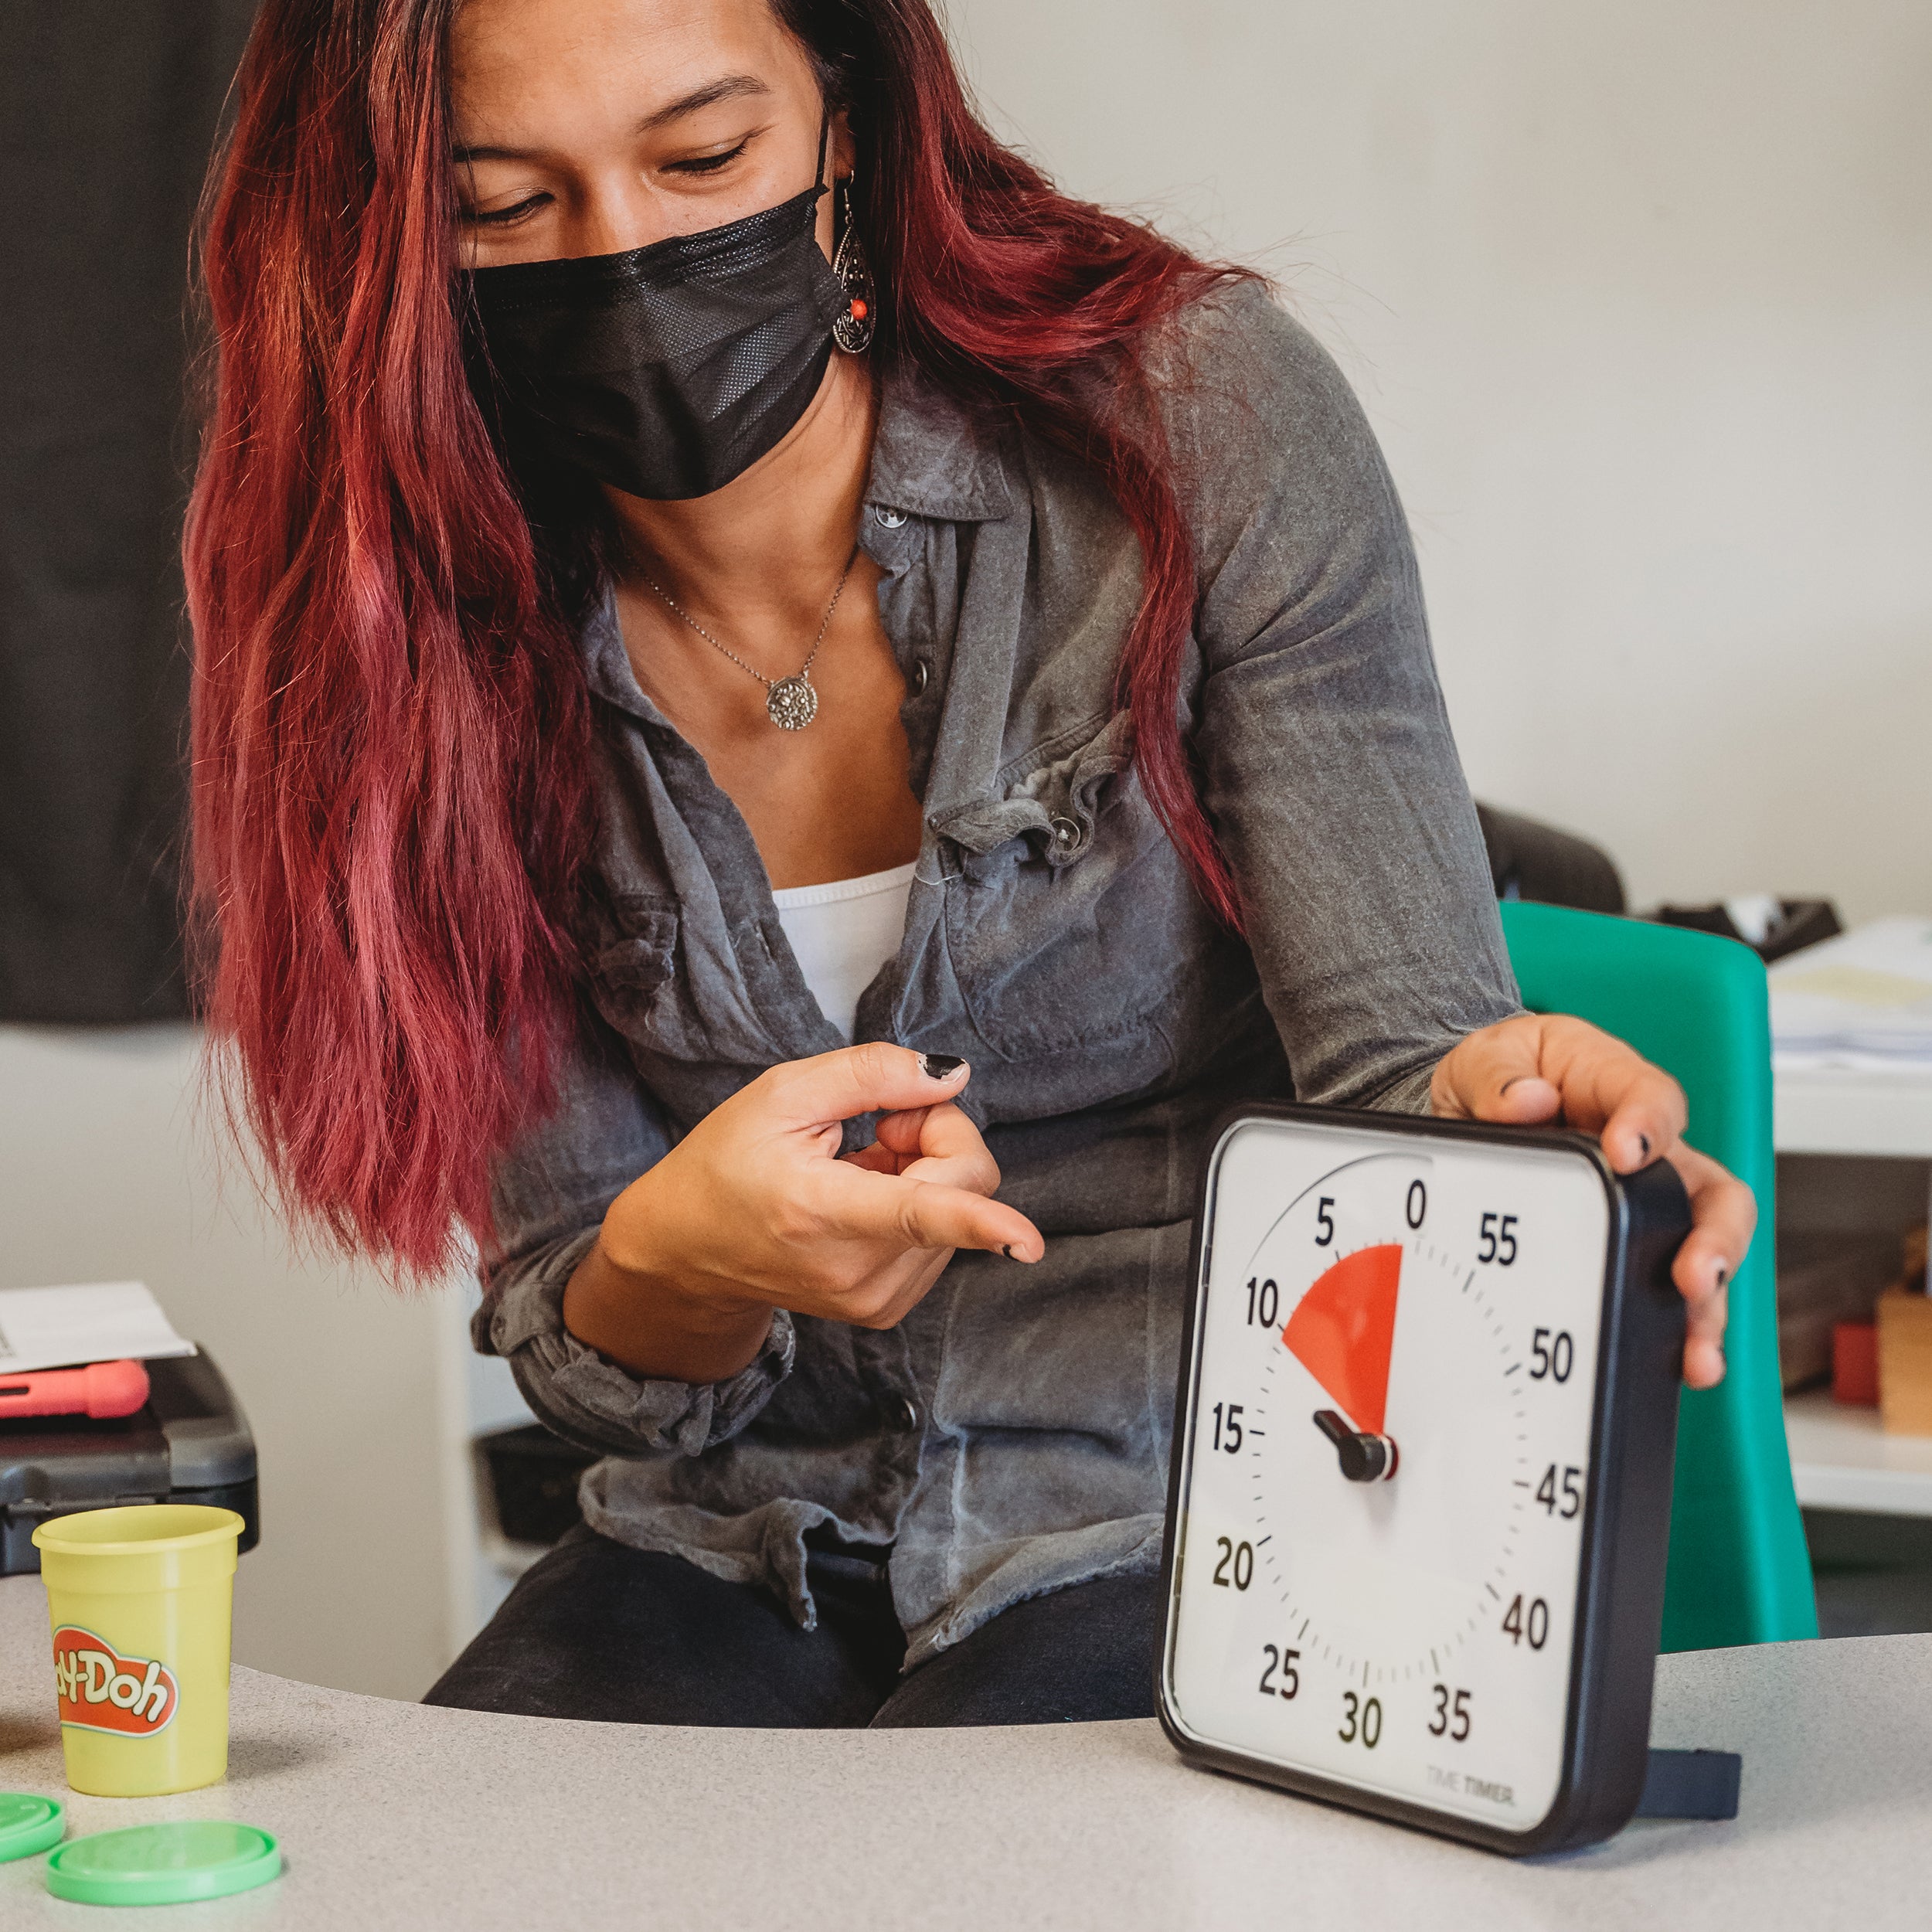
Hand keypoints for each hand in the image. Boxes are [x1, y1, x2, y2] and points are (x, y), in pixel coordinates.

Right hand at [563, 1045, 1042, 1381]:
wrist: (686, 1251)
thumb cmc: (727, 1164)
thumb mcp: (782, 1094)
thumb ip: (872, 1074)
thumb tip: (950, 1076)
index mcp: (821, 1211)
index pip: (916, 1215)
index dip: (981, 1222)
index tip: (1028, 1241)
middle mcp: (855, 1269)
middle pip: (964, 1184)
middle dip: (939, 1135)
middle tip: (880, 1125)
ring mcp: (874, 1299)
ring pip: (963, 1209)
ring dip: (926, 1170)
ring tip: (859, 1165)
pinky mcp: (886, 1308)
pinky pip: (944, 1236)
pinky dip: (919, 1203)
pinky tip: (866, 1195)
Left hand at [1430, 1014, 1751, 1389]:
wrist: (1475, 1109)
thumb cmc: (1496, 1076)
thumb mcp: (1482, 1059)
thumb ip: (1496, 1077)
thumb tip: (1526, 1101)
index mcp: (1614, 1083)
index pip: (1652, 1096)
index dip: (1650, 1124)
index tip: (1626, 1152)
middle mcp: (1650, 1148)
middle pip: (1711, 1190)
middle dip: (1715, 1237)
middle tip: (1694, 1274)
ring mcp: (1646, 1202)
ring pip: (1702, 1251)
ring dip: (1707, 1305)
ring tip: (1697, 1350)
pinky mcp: (1629, 1243)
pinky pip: (1666, 1288)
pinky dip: (1677, 1329)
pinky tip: (1683, 1366)